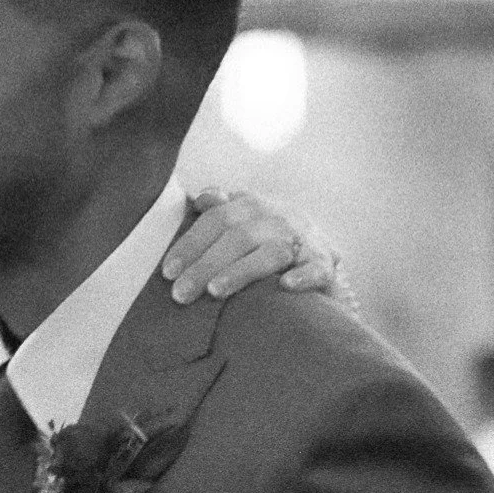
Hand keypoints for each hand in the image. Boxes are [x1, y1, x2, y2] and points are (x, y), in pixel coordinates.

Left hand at [161, 189, 344, 305]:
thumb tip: (202, 198)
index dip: (190, 244)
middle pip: (237, 237)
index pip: (216, 220)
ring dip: (242, 271)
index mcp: (253, 206)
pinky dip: (303, 276)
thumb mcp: (246, 218)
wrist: (323, 251)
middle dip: (205, 265)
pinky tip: (285, 286)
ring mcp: (303, 240)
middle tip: (180, 294)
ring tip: (215, 291)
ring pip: (270, 253)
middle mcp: (278, 219)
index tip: (168, 271)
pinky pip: (316, 269)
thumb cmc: (270, 237)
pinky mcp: (326, 264)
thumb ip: (222, 210)